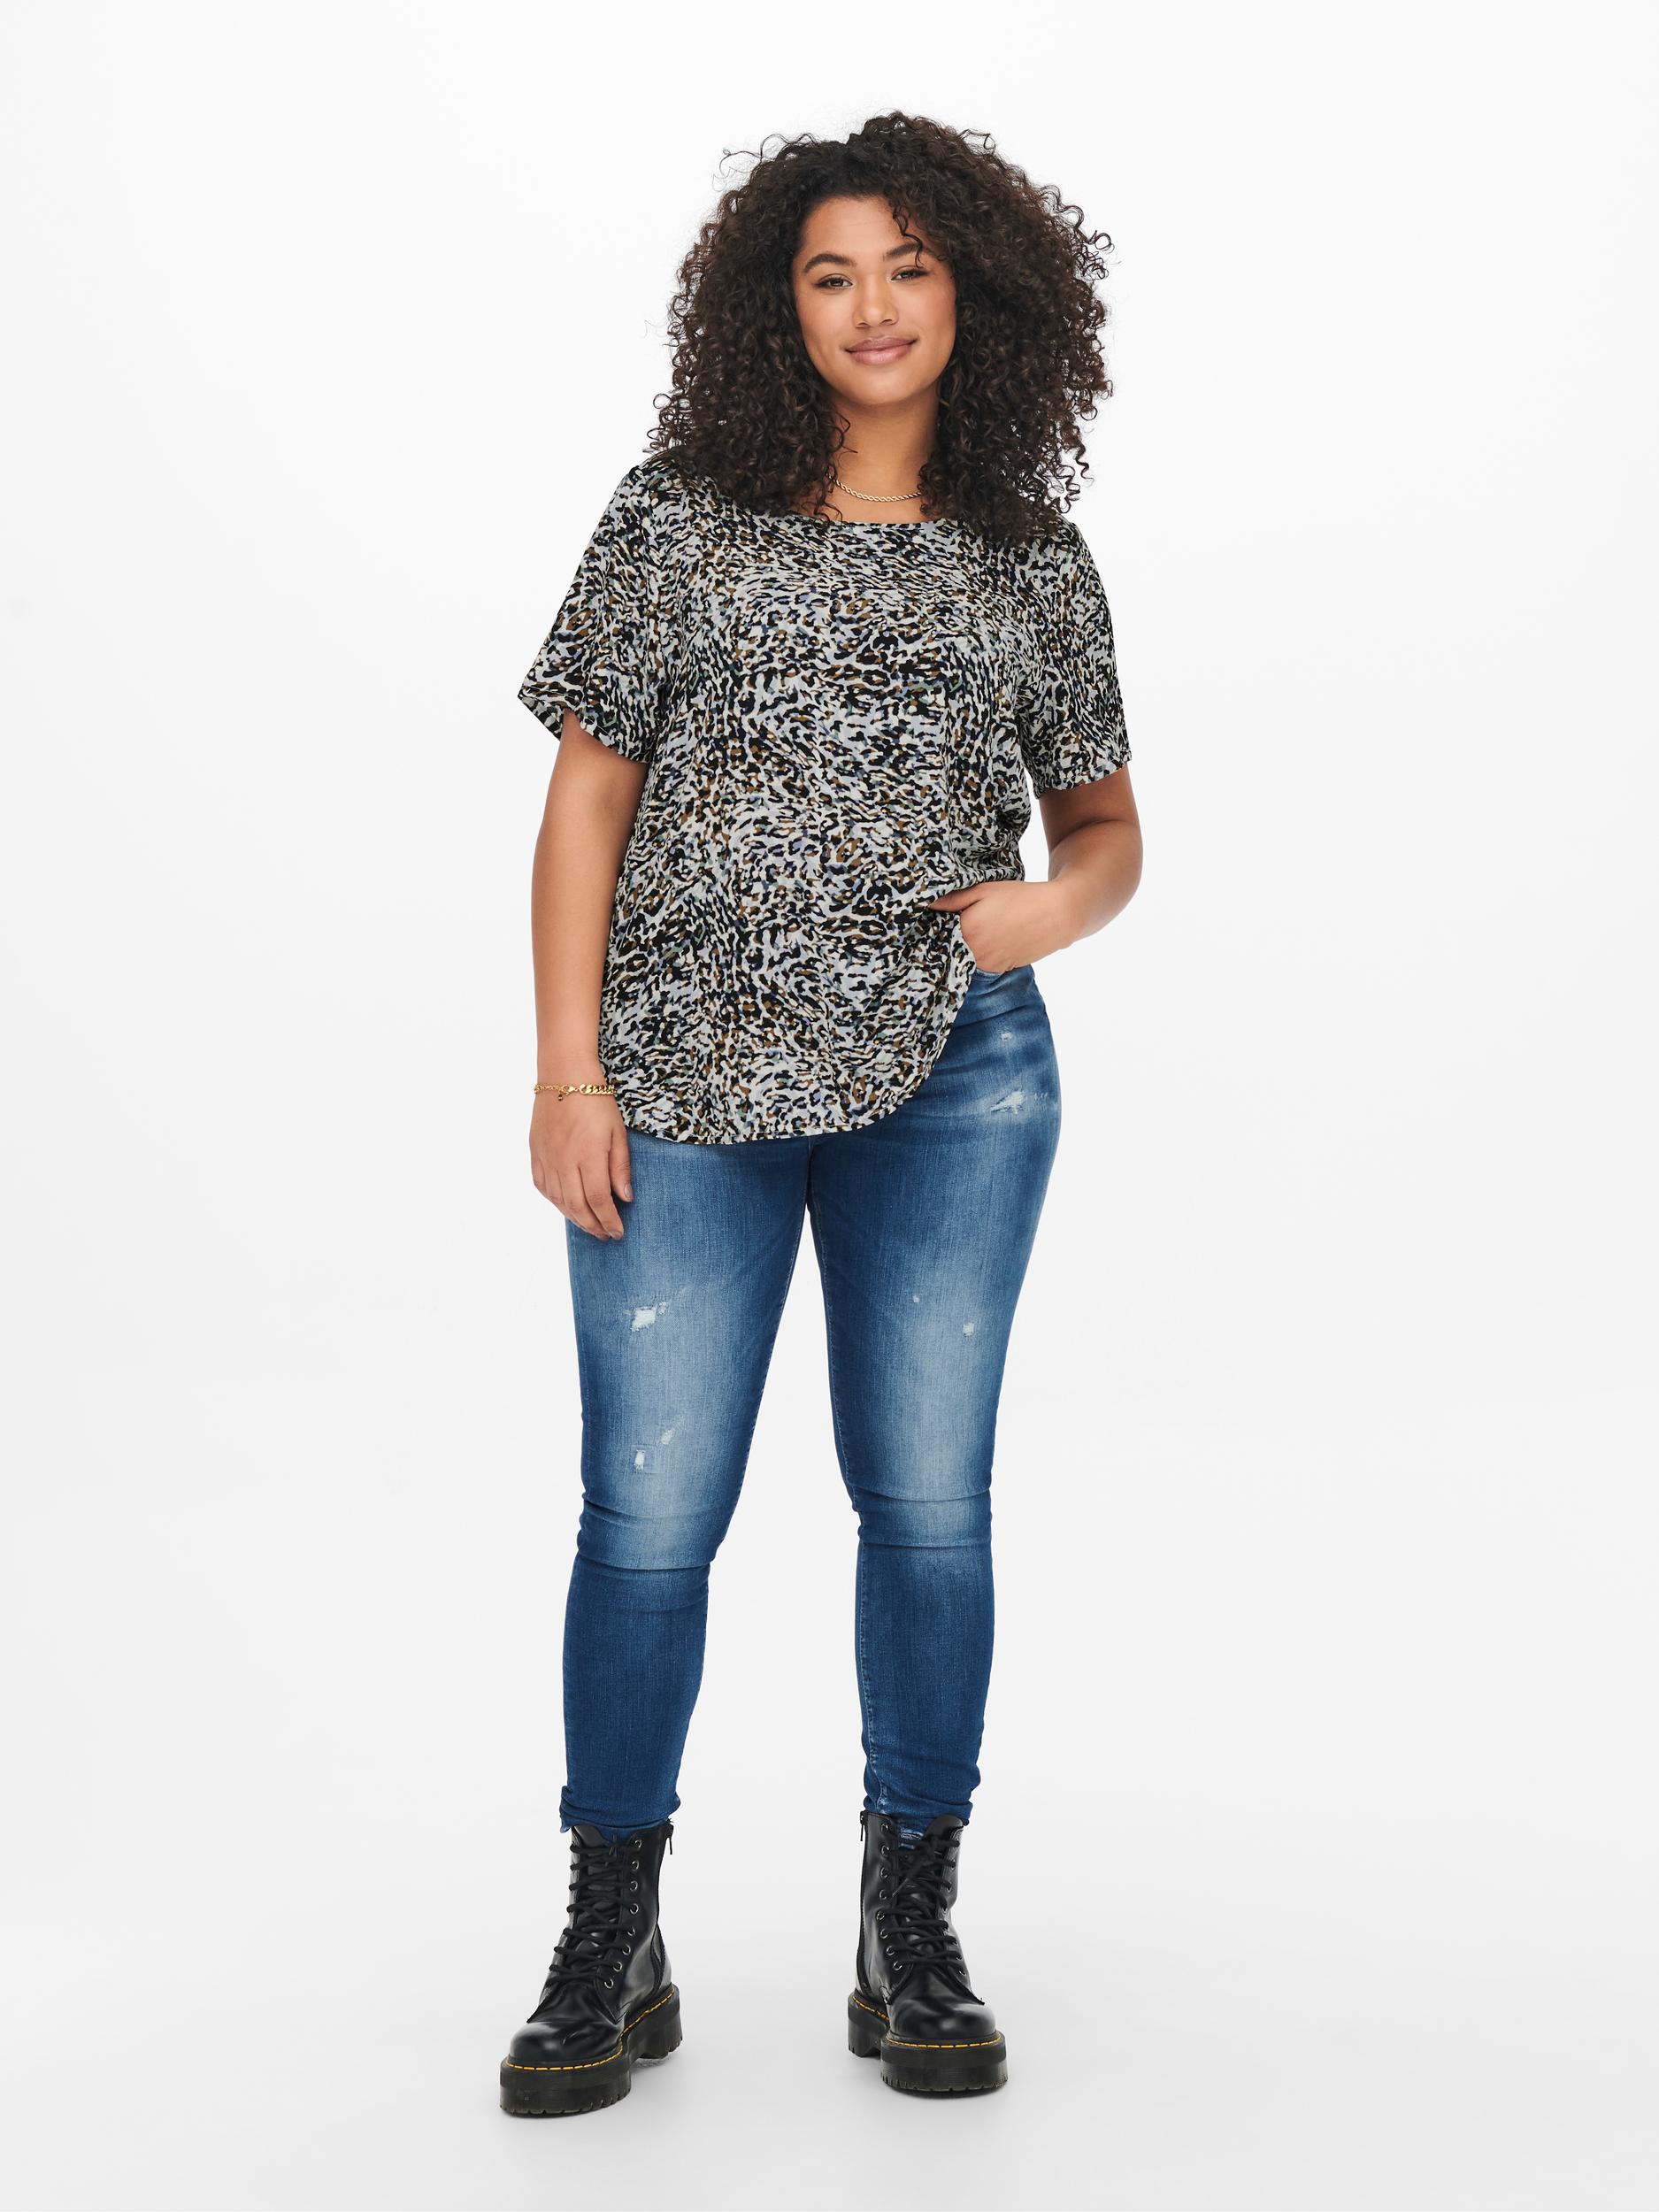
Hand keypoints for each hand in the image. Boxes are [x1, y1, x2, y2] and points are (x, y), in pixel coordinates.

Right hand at [531, 1092, 633, 1239]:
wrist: (564, 1076)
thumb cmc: (596, 1101)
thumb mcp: (617, 1132)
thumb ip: (620, 1167)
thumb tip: (625, 1198)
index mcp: (588, 1155)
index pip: (598, 1201)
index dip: (609, 1221)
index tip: (618, 1232)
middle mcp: (564, 1161)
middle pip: (577, 1207)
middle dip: (593, 1226)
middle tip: (606, 1235)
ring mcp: (547, 1159)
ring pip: (559, 1201)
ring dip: (575, 1218)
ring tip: (590, 1225)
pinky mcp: (536, 1154)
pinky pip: (543, 1187)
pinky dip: (556, 1202)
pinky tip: (567, 1206)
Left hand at [925, 879, 1079, 971]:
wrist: (1055, 915)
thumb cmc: (1018, 898)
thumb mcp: (984, 890)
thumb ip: (953, 899)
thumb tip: (928, 904)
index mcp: (967, 930)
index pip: (936, 933)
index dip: (935, 925)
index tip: (934, 919)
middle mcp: (974, 953)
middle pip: (948, 949)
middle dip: (947, 938)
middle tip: (954, 924)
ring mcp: (986, 965)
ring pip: (962, 959)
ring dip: (962, 948)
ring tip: (974, 931)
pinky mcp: (997, 970)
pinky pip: (977, 965)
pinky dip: (976, 954)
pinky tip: (986, 940)